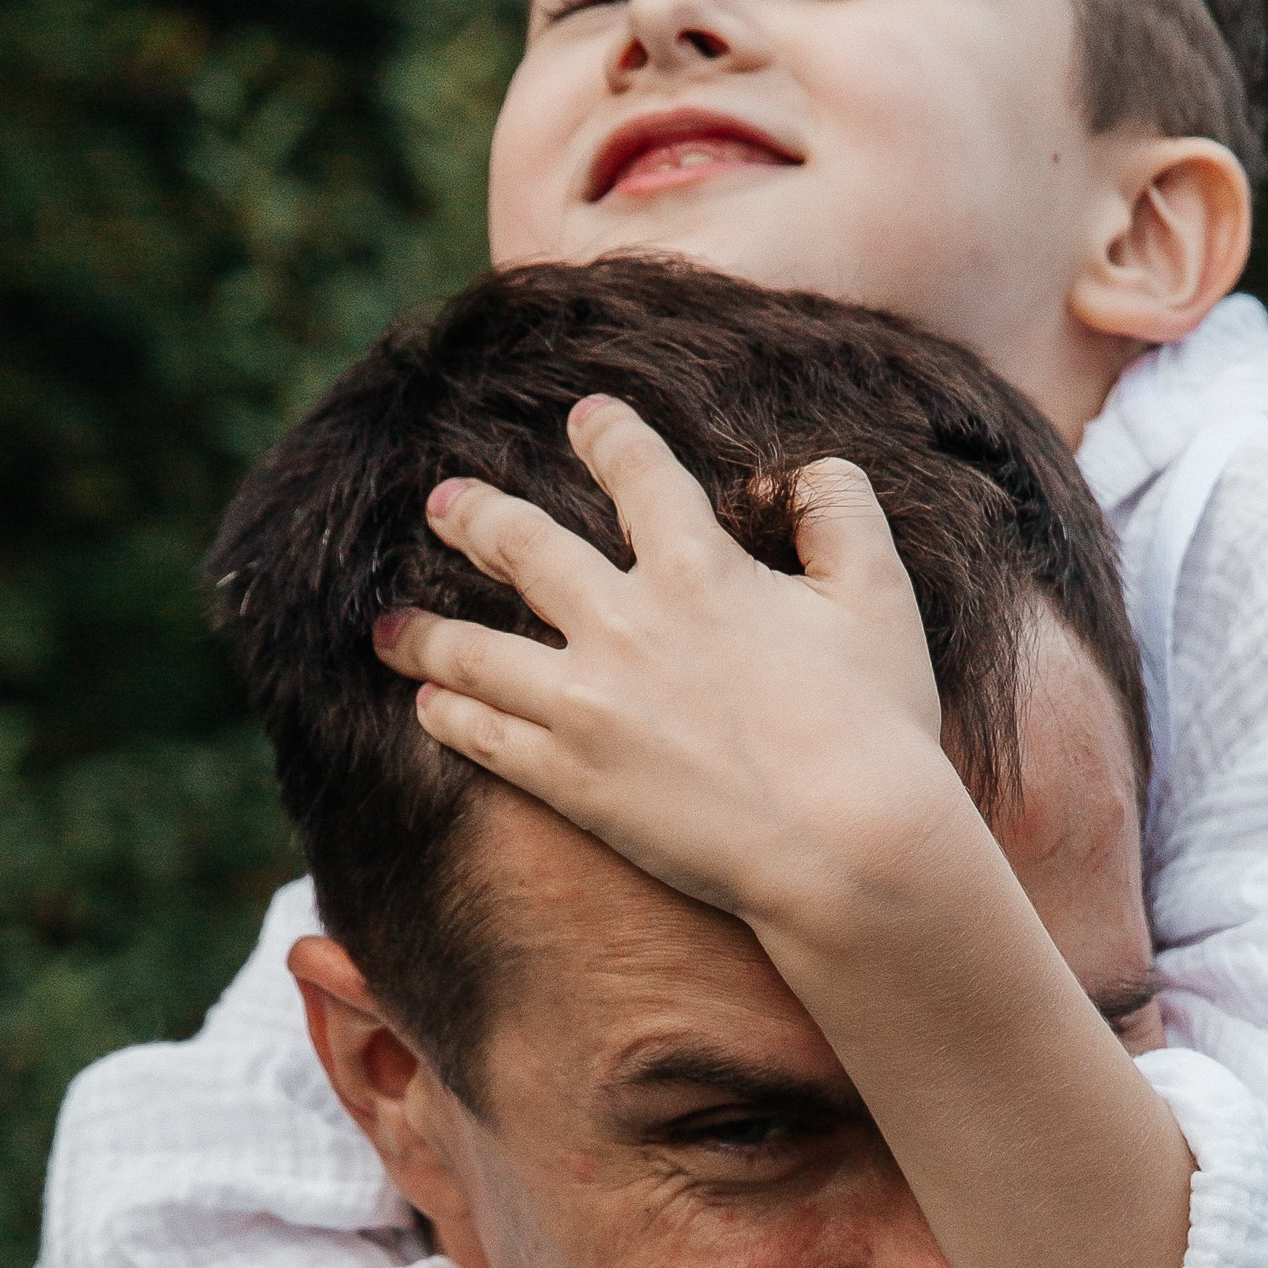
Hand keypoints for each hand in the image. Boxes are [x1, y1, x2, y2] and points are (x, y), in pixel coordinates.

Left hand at [374, 393, 961, 933]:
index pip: (639, 476)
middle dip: (475, 517)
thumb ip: (844, 516)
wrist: (847, 848)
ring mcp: (587, 704)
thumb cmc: (879, 726)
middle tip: (444, 504)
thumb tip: (813, 472)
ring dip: (423, 632)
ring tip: (386, 627)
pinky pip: (487, 737)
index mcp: (698, 568)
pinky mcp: (572, 780)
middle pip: (521, 548)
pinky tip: (428, 707)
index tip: (586, 418)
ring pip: (474, 651)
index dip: (609, 436)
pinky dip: (450, 716)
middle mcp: (625, 623)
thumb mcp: (880, 599)